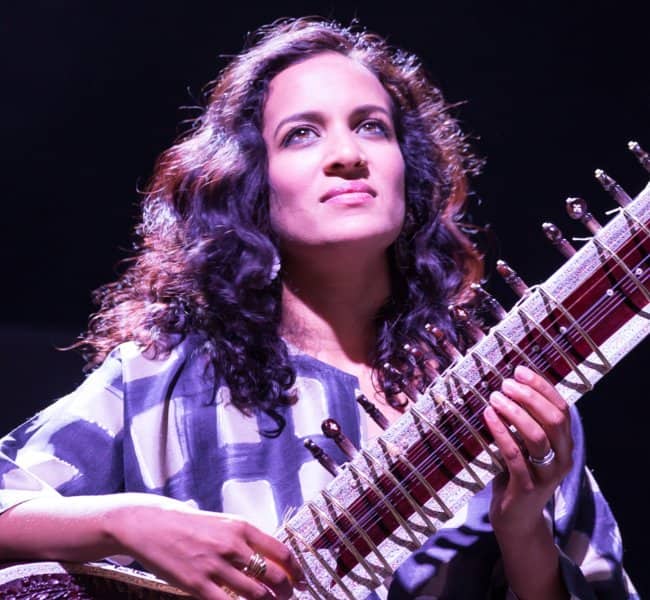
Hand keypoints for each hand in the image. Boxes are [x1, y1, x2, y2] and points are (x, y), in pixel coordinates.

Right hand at [110, 495, 305, 599]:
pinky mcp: (197, 584)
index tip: (301, 581)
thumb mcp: (223, 523)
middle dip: (286, 592)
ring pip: (256, 594)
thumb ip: (245, 539)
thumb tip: (270, 558)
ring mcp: (215, 565)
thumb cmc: (189, 524)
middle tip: (287, 598)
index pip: (282, 551)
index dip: (296, 571)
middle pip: (274, 576)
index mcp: (242, 527)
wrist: (151, 524)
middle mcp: (233, 545)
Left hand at [483, 365, 572, 537]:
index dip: (542, 387)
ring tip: (494, 397)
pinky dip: (500, 431)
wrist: (516, 519)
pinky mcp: (527, 487)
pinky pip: (514, 454)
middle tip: (505, 384)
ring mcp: (546, 475)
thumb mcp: (527, 446)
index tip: (520, 370)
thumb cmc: (519, 474)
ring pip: (536, 436)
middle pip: (552, 419)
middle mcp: (562, 459)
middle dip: (529, 396)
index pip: (562, 409)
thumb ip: (527, 421)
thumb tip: (511, 384)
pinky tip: (487, 415)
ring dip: (514, 411)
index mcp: (565, 445)